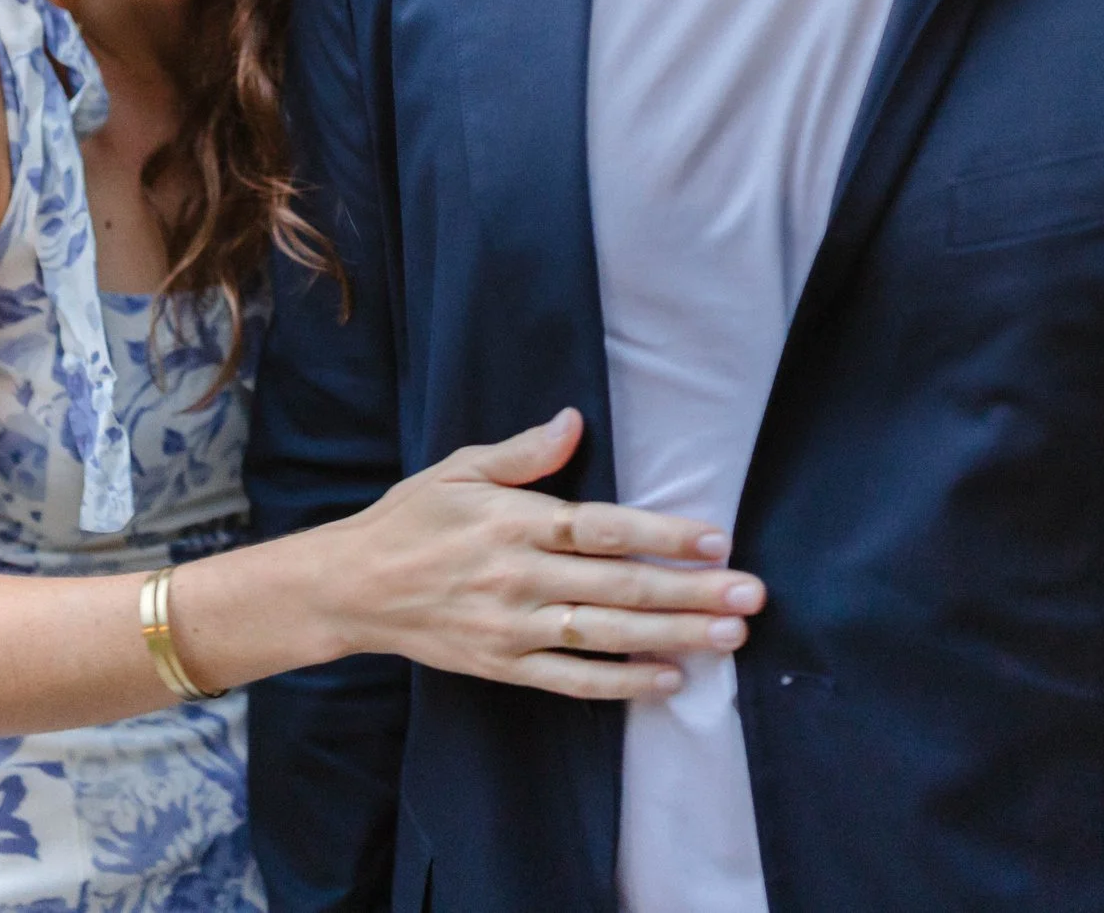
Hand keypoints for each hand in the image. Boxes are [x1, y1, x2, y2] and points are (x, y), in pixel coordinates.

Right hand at [314, 409, 764, 699]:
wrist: (352, 588)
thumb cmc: (409, 520)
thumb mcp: (458, 469)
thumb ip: (521, 453)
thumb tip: (574, 423)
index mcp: (513, 521)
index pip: (603, 528)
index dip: (663, 534)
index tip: (716, 539)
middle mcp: (519, 576)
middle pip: (620, 584)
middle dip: (691, 591)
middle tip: (751, 595)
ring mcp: (514, 626)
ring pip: (608, 633)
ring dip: (674, 635)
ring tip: (729, 636)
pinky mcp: (505, 665)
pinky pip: (573, 679)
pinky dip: (622, 682)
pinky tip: (669, 679)